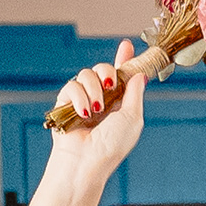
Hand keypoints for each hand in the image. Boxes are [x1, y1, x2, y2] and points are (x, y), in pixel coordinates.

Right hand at [51, 38, 151, 180]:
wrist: (86, 161)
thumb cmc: (111, 146)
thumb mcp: (132, 118)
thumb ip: (135, 93)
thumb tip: (140, 74)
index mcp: (119, 103)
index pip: (121, 75)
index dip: (124, 59)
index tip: (126, 45)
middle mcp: (101, 99)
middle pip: (103, 68)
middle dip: (108, 72)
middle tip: (110, 85)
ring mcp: (82, 100)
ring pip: (86, 73)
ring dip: (94, 89)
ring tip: (96, 109)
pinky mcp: (65, 103)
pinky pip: (71, 86)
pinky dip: (79, 97)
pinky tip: (83, 112)